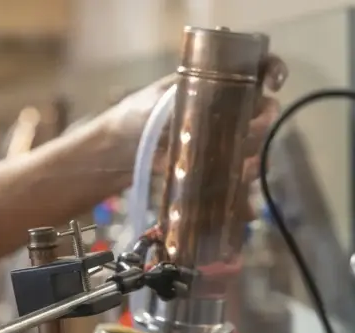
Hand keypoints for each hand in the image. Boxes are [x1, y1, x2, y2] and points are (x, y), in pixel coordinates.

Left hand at [103, 54, 287, 182]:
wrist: (112, 157)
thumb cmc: (132, 121)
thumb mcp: (159, 101)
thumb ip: (190, 100)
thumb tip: (223, 107)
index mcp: (210, 86)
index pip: (253, 70)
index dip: (271, 71)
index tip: (274, 84)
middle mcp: (220, 112)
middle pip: (259, 115)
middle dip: (260, 125)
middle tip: (248, 135)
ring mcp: (216, 144)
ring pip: (251, 149)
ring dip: (253, 160)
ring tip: (242, 170)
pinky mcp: (208, 172)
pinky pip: (233, 180)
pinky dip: (242, 194)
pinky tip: (246, 208)